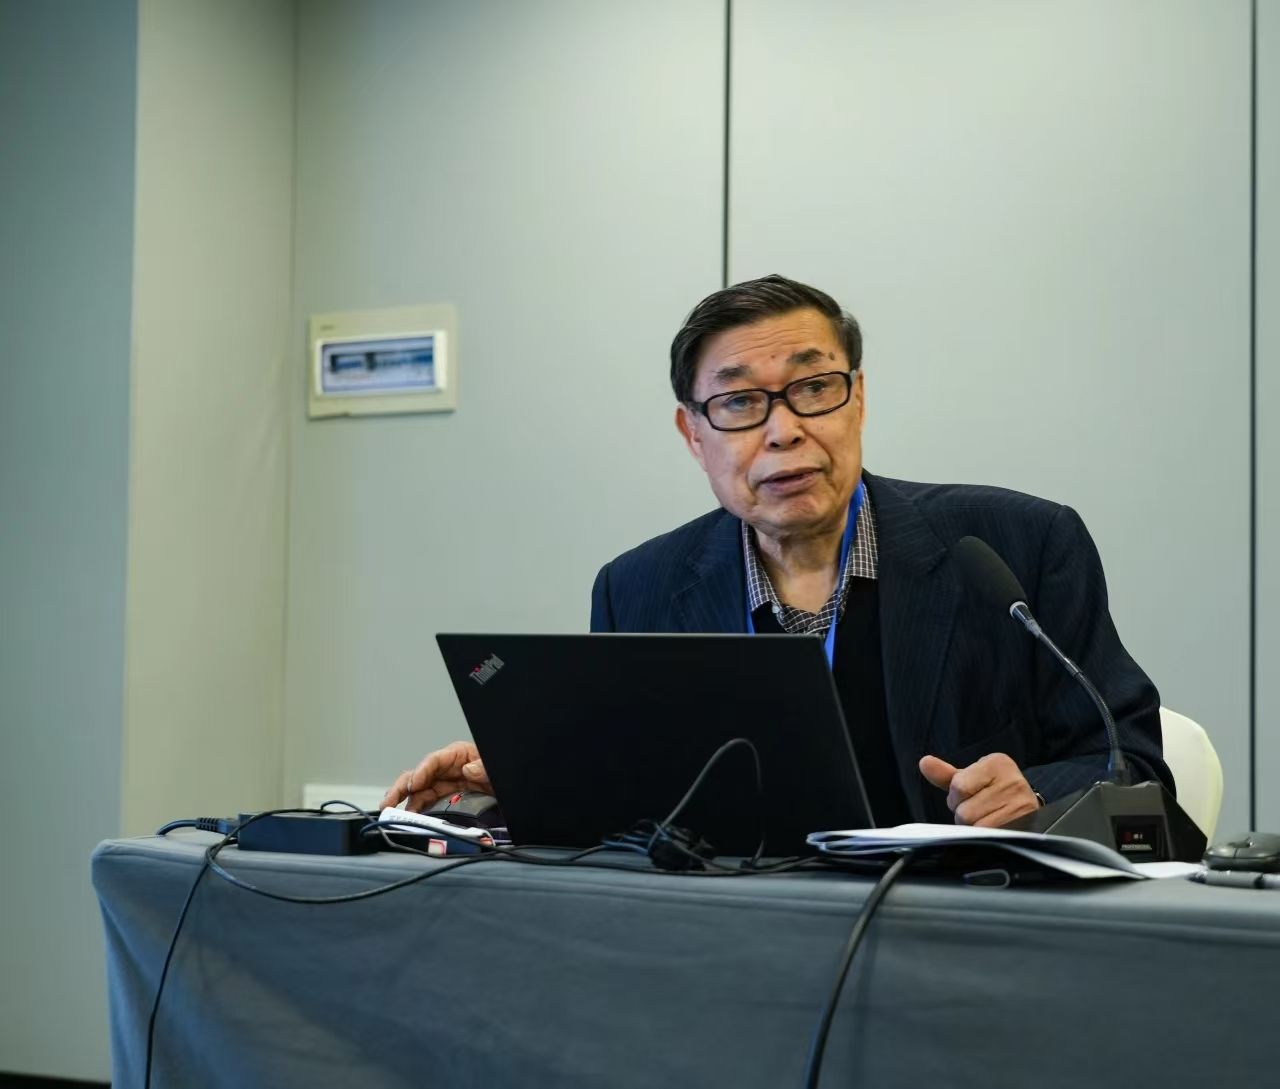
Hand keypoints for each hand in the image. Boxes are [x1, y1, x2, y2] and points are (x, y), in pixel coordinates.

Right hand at [380, 740, 491, 812]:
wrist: (508, 787)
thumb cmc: (496, 770)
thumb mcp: (493, 766)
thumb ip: (483, 766)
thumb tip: (469, 769)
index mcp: (457, 755)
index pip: (433, 761)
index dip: (420, 772)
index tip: (412, 784)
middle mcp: (446, 771)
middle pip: (418, 777)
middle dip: (401, 788)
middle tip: (388, 802)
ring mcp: (444, 786)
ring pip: (418, 793)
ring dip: (405, 804)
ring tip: (393, 815)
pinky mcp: (446, 800)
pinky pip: (427, 805)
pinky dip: (416, 813)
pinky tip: (409, 821)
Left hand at [918, 752, 1039, 827]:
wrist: (1026, 807)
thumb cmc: (993, 791)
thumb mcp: (971, 779)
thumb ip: (946, 775)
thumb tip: (924, 763)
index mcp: (996, 763)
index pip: (959, 786)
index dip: (956, 797)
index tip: (969, 796)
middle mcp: (1012, 781)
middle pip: (966, 810)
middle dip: (965, 815)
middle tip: (978, 810)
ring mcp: (1021, 804)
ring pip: (976, 826)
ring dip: (975, 827)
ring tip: (987, 818)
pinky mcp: (1026, 825)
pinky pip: (990, 837)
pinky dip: (985, 837)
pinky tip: (994, 828)